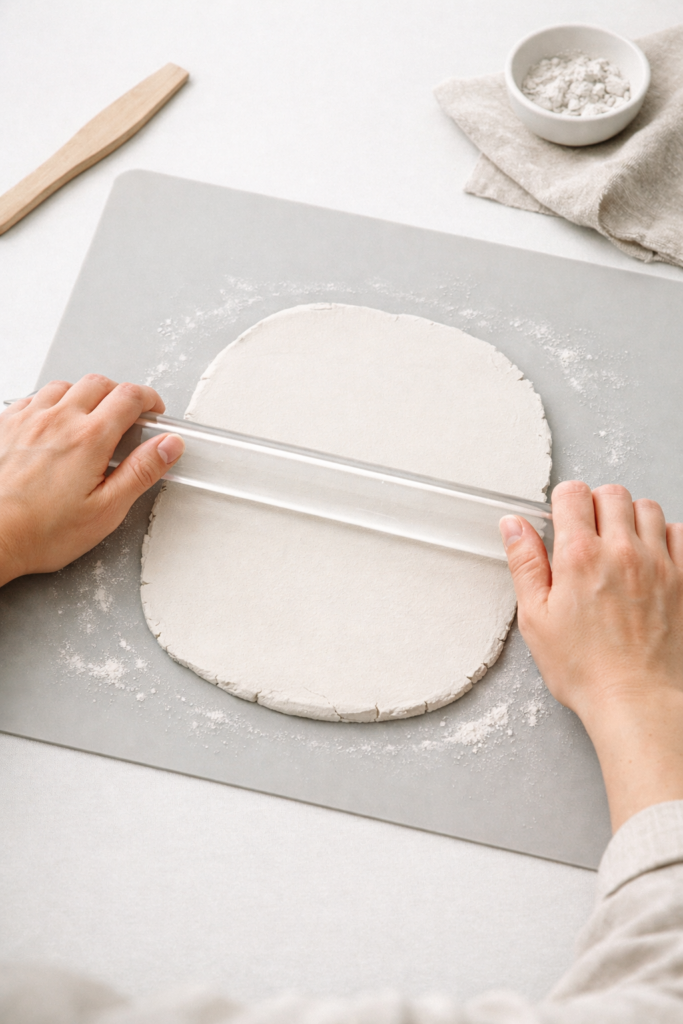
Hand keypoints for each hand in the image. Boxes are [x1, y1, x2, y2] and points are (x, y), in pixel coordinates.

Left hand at [0, 375, 183, 586]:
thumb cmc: (42, 531)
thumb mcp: (107, 509)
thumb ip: (141, 471)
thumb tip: (169, 445)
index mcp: (89, 438)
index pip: (129, 397)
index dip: (149, 399)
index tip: (153, 412)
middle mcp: (58, 419)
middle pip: (98, 383)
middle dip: (119, 394)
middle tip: (127, 416)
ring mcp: (28, 419)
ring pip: (64, 386)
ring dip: (84, 395)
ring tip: (90, 419)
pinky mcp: (5, 426)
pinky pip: (32, 398)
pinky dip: (51, 403)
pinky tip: (53, 424)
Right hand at [500, 481, 682, 831]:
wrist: (636, 701)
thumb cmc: (585, 669)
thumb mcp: (535, 618)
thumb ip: (525, 564)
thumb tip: (514, 525)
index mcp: (579, 557)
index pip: (573, 494)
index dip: (563, 502)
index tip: (561, 520)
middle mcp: (621, 551)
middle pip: (611, 493)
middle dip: (595, 505)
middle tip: (587, 533)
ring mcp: (658, 563)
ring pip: (647, 507)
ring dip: (629, 517)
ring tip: (618, 543)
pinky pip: (680, 532)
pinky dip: (664, 536)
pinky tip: (649, 557)